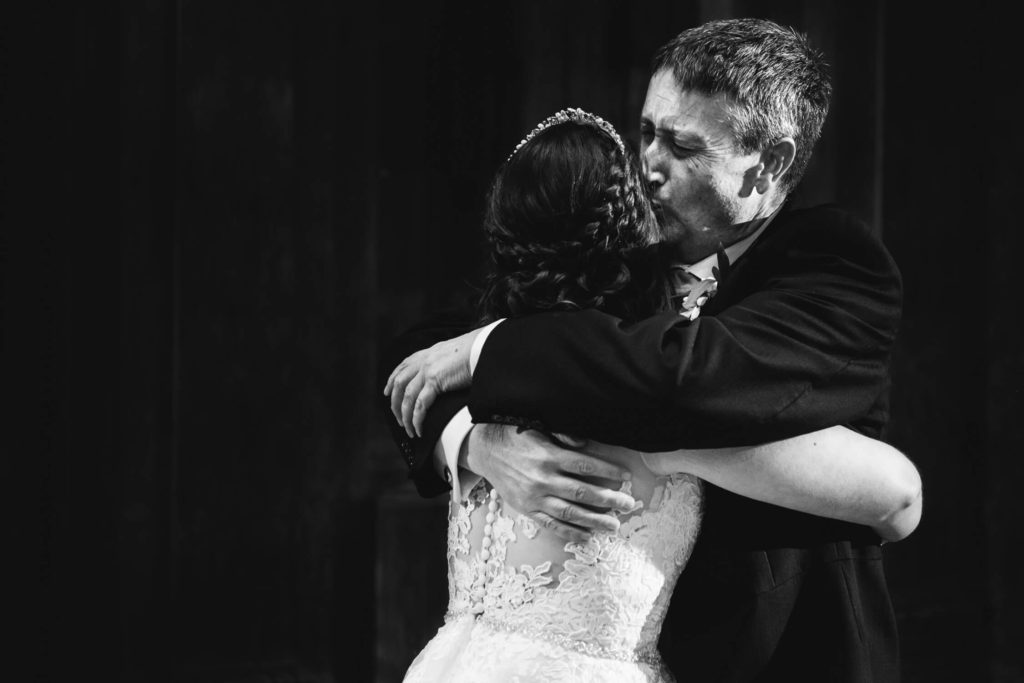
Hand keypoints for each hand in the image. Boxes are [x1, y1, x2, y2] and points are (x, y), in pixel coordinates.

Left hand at [384, 328, 479, 437]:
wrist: (484, 347)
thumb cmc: (477, 352)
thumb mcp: (455, 354)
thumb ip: (446, 363)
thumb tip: (449, 375)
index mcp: (428, 353)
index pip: (403, 367)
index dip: (392, 380)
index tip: (386, 392)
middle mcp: (423, 360)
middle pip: (399, 383)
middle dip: (395, 403)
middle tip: (398, 419)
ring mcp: (427, 370)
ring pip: (406, 398)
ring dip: (405, 416)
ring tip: (409, 431)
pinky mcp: (435, 381)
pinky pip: (420, 405)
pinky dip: (417, 419)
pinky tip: (419, 429)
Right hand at [467, 424, 636, 542]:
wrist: (485, 450)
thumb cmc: (516, 435)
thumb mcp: (538, 427)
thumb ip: (563, 435)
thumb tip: (585, 443)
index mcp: (548, 455)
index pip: (585, 464)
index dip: (608, 470)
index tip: (626, 475)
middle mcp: (542, 478)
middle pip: (581, 491)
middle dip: (608, 499)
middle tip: (629, 504)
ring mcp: (534, 497)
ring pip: (569, 512)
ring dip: (594, 520)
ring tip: (614, 526)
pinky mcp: (526, 509)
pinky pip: (551, 525)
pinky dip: (570, 532)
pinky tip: (587, 537)